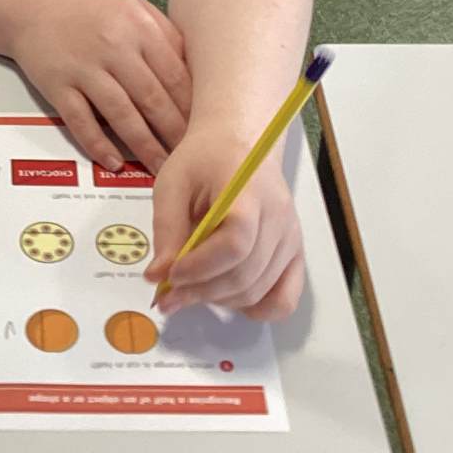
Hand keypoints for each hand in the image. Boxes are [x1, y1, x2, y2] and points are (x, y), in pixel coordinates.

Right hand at [5, 0, 191, 172]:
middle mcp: (114, 46)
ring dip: (145, 147)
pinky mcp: (58, 85)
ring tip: (163, 169)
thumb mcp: (133, 9)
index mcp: (139, 27)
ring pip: (122, 115)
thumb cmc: (87, 10)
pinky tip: (114, 161)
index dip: (195, 109)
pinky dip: (98, 144)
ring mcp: (84, 67)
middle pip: (154, 99)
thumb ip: (165, 38)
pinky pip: (81, 121)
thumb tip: (197, 78)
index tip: (207, 131)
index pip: (177, 77)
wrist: (30, 5)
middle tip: (192, 159)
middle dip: (176, 135)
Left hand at [146, 124, 304, 320]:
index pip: (235, 243)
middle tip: (166, 296)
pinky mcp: (294, 253)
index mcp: (248, 192)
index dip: (201, 267)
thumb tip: (158, 276)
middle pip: (245, 274)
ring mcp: (291, 239)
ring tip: (189, 291)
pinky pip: (285, 298)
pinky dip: (256, 309)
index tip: (170, 274)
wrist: (242, 143)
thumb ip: (166, 229)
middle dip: (201, 292)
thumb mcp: (173, 182)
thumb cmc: (205, 159)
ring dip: (219, 300)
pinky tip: (226, 298)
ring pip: (259, 291)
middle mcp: (279, 219)